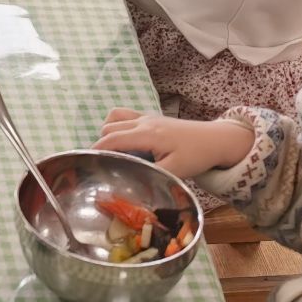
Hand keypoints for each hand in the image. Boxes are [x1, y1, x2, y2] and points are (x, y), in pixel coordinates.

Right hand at [93, 107, 253, 177]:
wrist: (216, 139)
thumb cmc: (197, 155)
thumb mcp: (176, 171)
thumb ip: (153, 176)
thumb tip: (131, 185)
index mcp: (147, 134)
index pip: (111, 139)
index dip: (96, 151)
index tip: (86, 164)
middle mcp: (142, 122)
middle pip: (108, 128)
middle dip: (101, 144)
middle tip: (104, 165)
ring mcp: (146, 117)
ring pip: (113, 118)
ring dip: (108, 133)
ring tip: (114, 153)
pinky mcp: (151, 117)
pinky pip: (124, 116)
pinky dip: (117, 126)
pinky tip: (127, 144)